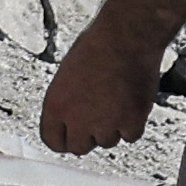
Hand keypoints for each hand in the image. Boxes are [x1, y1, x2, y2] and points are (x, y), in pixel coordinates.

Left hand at [39, 23, 159, 159]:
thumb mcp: (66, 77)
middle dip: (88, 136)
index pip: (52, 141)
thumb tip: (70, 122)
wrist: (126, 37)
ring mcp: (105, 124)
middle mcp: (77, 120)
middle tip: (97, 119)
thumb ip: (66, 104)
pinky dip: (132, 125)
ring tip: (116, 102)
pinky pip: (130, 136)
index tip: (71, 136)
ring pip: (107, 142)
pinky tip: (130, 105)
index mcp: (55, 106)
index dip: (64, 139)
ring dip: (112, 129)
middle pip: (79, 148)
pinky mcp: (131, 122)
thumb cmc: (97, 47)